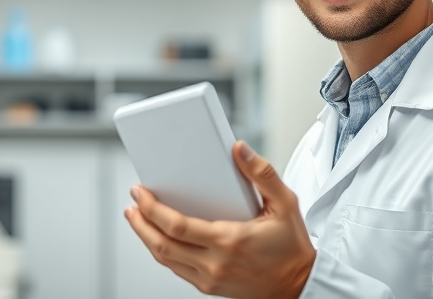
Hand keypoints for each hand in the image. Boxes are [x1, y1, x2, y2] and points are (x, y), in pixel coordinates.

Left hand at [125, 141, 315, 298]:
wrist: (300, 286)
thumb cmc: (292, 246)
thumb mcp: (285, 204)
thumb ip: (262, 174)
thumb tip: (239, 149)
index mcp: (230, 240)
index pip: (177, 226)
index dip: (151, 208)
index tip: (140, 192)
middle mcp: (216, 264)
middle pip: (162, 244)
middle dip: (140, 222)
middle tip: (132, 203)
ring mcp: (210, 279)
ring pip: (165, 259)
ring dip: (146, 237)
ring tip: (136, 217)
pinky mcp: (209, 288)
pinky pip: (176, 269)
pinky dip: (162, 251)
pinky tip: (158, 236)